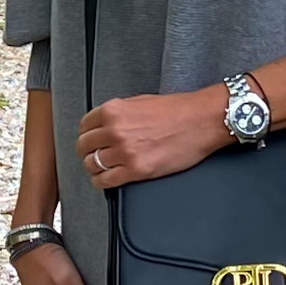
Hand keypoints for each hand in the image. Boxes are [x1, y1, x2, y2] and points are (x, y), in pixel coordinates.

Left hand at [74, 85, 228, 188]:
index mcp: (114, 111)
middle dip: (87, 152)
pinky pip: (106, 181)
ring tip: (101, 168)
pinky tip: (106, 180)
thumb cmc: (177, 110)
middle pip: (84, 146)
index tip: (90, 140)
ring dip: (94, 167)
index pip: (84, 126)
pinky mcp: (136, 170)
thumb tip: (105, 125)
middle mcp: (115, 130)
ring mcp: (125, 151)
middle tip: (93, 155)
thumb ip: (118, 114)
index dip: (86, 134)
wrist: (201, 120)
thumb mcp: (140, 102)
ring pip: (92, 165)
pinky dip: (101, 182)